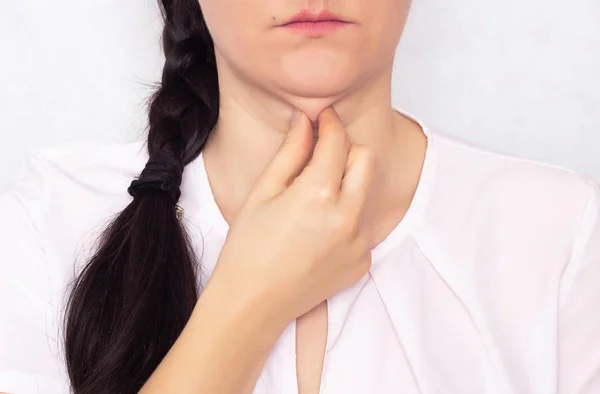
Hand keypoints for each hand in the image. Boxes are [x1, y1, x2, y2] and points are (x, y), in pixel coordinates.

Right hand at [208, 107, 373, 326]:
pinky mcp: (363, 262)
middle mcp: (348, 217)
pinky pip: (363, 226)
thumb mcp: (263, 193)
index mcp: (318, 194)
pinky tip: (318, 231)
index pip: (338, 141)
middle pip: (365, 160)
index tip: (323, 116)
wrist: (253, 303)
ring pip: (366, 192)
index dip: (330, 122)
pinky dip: (346, 219)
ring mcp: (359, 242)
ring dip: (347, 184)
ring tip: (316, 197)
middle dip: (346, 149)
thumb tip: (304, 120)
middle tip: (321, 154)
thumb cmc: (248, 248)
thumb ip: (290, 152)